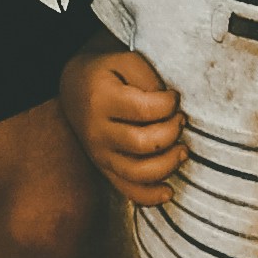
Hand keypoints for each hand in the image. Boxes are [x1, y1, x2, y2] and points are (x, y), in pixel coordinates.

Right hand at [61, 43, 183, 207]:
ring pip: (137, 172)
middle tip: (181, 119)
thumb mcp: (126, 61)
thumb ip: (150, 80)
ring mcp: (99, 154)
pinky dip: (150, 197)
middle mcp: (97, 131)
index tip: (174, 97)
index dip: (169, 104)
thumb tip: (171, 109)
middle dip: (172, 132)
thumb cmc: (108, 73)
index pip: (145, 110)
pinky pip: (127, 191)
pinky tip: (168, 191)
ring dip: (168, 164)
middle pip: (143, 143)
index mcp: (102, 99)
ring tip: (182, 149)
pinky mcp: (104, 169)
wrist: (74, 87)